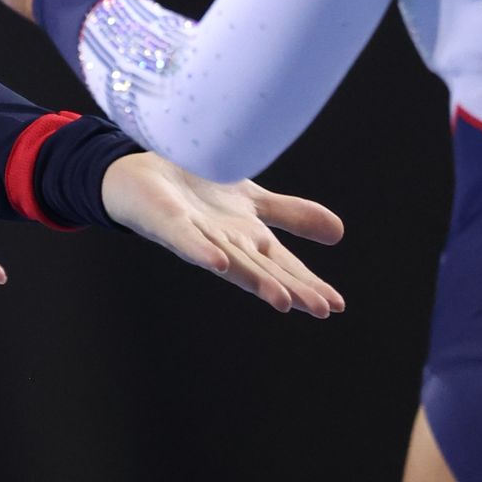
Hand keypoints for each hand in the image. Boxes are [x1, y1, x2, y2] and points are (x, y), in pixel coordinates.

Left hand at [101, 152, 344, 315]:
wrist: (142, 171)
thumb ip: (291, 216)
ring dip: (255, 279)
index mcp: (247, 240)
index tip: (336, 305)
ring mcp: (197, 236)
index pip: (284, 266)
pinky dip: (202, 251)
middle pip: (263, 270)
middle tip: (320, 309)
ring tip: (283, 300)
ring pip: (231, 262)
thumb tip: (340, 233)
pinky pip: (186, 239)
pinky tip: (219, 263)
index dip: (309, 284)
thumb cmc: (196, 191)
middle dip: (291, 289)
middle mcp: (226, 244)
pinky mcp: (169, 223)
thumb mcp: (253, 201)